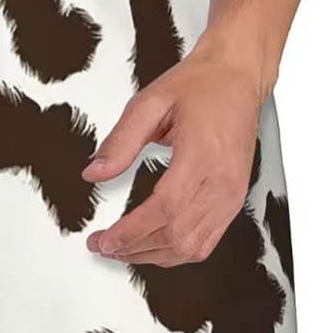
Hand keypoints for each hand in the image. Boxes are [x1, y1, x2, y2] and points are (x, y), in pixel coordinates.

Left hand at [82, 43, 269, 266]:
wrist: (238, 76)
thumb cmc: (201, 85)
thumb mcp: (150, 103)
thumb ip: (120, 141)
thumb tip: (94, 172)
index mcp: (202, 157)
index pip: (163, 211)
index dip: (130, 233)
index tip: (103, 241)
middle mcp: (222, 182)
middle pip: (176, 236)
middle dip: (134, 249)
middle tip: (103, 246)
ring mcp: (232, 195)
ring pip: (192, 247)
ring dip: (153, 256)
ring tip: (122, 250)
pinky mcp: (234, 199)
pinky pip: (207, 241)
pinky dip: (177, 252)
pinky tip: (152, 247)